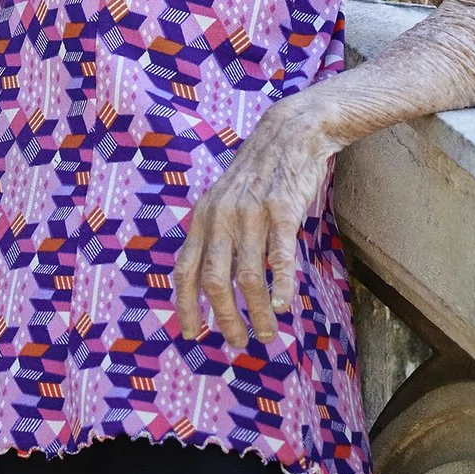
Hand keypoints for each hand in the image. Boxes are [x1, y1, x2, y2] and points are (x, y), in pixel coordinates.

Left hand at [170, 95, 338, 352]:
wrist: (290, 131)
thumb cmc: (259, 174)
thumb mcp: (224, 200)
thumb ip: (216, 235)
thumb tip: (211, 284)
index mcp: (203, 216)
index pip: (184, 269)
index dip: (185, 305)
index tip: (192, 334)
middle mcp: (222, 215)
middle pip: (214, 280)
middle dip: (225, 319)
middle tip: (239, 342)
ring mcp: (252, 212)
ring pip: (248, 277)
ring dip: (257, 313)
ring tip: (268, 333)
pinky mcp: (283, 209)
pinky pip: (280, 257)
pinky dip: (281, 286)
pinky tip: (285, 305)